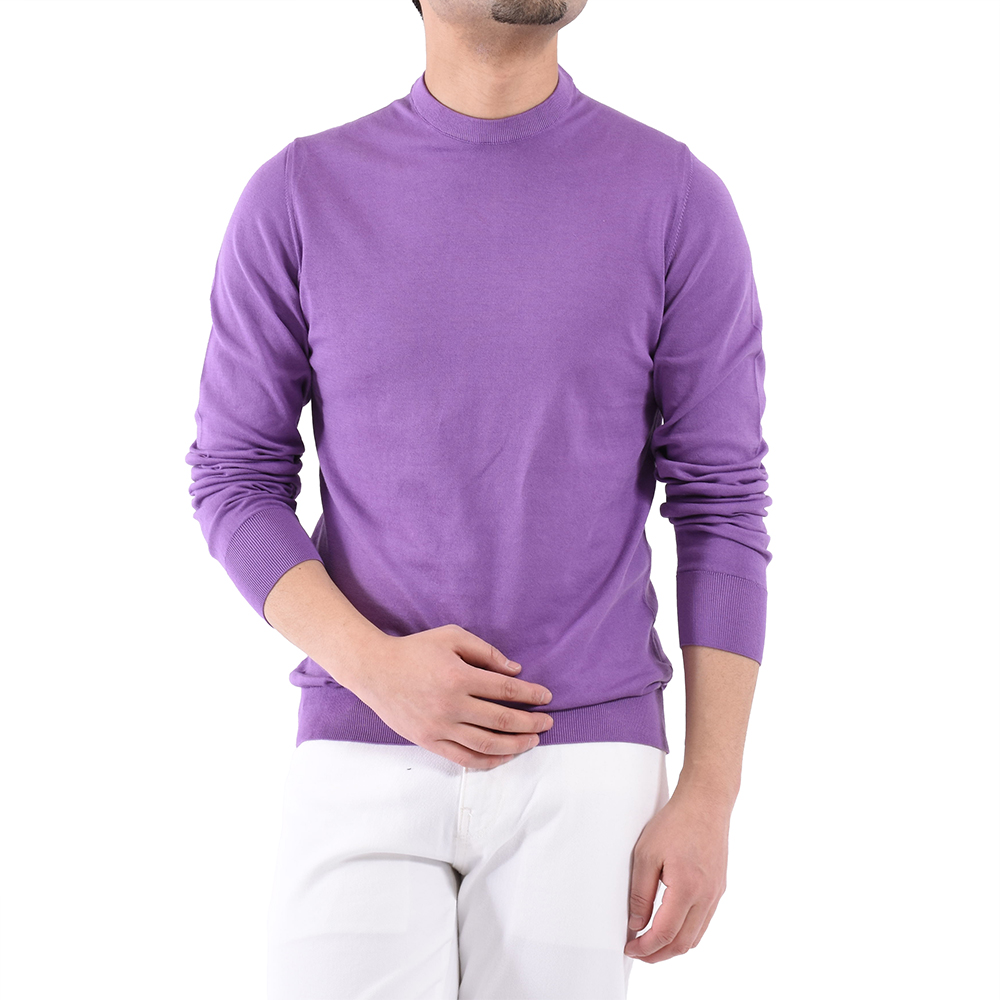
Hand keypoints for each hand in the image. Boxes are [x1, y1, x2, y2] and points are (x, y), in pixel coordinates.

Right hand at [344, 623, 554, 769]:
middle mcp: (451, 706)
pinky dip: (489, 761)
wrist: (374, 670)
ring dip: (515, 745)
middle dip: (530, 722)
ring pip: (487, 745)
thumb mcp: (451, 637)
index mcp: (458, 677)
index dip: (530, 695)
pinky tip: (505, 755)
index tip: (546, 697)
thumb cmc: (415, 649)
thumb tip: (515, 671)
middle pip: (502, 720)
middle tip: (547, 722)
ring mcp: (439, 728)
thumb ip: (486, 652)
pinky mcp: (428, 741)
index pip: (505, 691)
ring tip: (532, 740)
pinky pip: (464, 758)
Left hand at [624, 782, 731, 961]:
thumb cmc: (675, 823)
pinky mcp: (719, 888)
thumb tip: (636, 924)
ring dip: (673, 946)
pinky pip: (704, 921)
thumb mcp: (646, 854)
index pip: (665, 934)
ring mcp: (716, 893)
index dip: (646, 947)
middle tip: (639, 952)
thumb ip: (640, 893)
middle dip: (658, 954)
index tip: (630, 948)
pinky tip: (671, 926)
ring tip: (652, 943)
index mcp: (687, 888)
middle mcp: (706, 896)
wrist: (706, 803)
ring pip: (696, 936)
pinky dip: (687, 932)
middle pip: (683, 943)